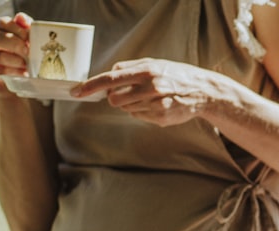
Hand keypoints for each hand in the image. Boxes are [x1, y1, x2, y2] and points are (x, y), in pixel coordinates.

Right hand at [0, 12, 30, 96]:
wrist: (19, 82)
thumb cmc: (22, 58)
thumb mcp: (26, 42)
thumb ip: (24, 28)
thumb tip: (21, 17)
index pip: (1, 23)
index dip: (17, 29)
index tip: (30, 38)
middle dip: (13, 43)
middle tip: (27, 51)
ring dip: (15, 60)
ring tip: (27, 65)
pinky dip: (11, 71)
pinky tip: (21, 74)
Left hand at [73, 59, 229, 125]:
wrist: (202, 91)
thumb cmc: (175, 75)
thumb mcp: (154, 63)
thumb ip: (130, 67)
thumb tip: (110, 73)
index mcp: (146, 71)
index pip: (111, 79)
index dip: (91, 86)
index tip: (76, 92)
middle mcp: (150, 88)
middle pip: (115, 99)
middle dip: (116, 98)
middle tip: (130, 93)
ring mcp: (156, 105)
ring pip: (127, 109)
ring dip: (132, 105)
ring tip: (150, 98)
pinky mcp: (161, 118)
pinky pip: (139, 117)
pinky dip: (143, 112)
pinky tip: (157, 105)